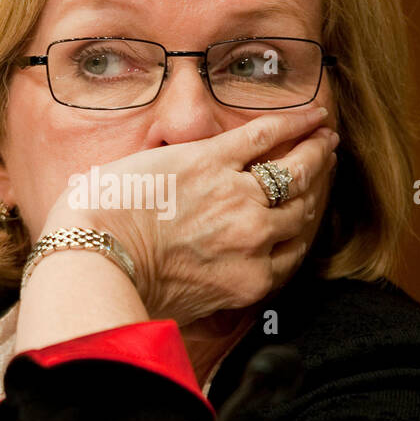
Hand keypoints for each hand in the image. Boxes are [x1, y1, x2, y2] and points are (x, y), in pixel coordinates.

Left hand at [41, 105, 338, 326]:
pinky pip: (266, 137)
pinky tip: (312, 113)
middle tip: (323, 163)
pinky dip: (294, 123)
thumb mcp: (186, 307)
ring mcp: (238, 198)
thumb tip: (218, 287)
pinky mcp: (212, 161)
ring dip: (314, 153)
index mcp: (250, 281)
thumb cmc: (128, 287)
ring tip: (323, 139)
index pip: (294, 250)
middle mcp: (255, 240)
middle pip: (300, 209)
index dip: (303, 225)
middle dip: (315, 185)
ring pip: (294, 172)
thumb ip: (216, 292)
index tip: (309, 208)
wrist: (96, 257)